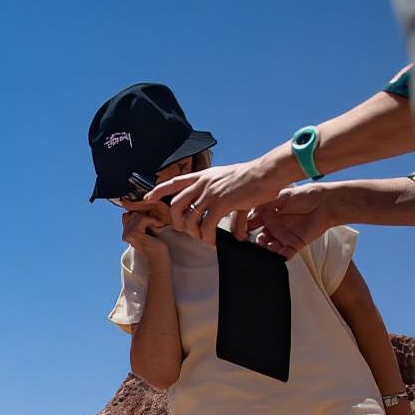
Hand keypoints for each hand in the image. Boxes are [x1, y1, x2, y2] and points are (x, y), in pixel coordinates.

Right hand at [120, 205, 169, 258]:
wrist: (160, 254)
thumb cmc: (156, 241)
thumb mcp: (146, 228)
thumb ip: (138, 220)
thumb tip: (135, 209)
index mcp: (126, 233)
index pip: (128, 214)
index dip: (140, 214)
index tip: (150, 223)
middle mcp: (125, 234)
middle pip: (132, 213)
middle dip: (145, 215)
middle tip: (154, 224)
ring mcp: (127, 234)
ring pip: (137, 215)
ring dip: (149, 218)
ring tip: (156, 226)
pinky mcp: (133, 234)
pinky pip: (142, 219)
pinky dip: (152, 221)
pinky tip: (156, 228)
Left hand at [146, 158, 283, 243]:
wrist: (265, 173)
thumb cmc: (252, 179)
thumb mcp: (233, 188)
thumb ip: (229, 208)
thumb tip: (237, 233)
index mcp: (203, 176)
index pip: (175, 181)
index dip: (159, 190)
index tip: (148, 197)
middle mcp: (203, 183)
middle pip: (176, 204)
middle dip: (177, 221)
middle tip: (185, 231)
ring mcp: (210, 193)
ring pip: (190, 219)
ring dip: (194, 233)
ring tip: (204, 238)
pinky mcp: (220, 203)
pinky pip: (206, 226)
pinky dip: (208, 237)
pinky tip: (214, 241)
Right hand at [245, 185, 334, 258]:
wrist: (325, 203)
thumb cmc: (304, 196)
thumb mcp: (279, 197)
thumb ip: (262, 206)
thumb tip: (246, 215)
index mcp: (268, 214)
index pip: (252, 224)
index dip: (246, 229)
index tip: (242, 231)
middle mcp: (275, 227)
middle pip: (259, 239)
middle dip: (255, 242)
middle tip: (256, 240)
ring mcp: (284, 237)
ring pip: (269, 249)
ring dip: (266, 250)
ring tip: (268, 246)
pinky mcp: (294, 245)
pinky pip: (283, 255)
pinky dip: (278, 257)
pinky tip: (277, 254)